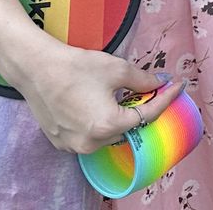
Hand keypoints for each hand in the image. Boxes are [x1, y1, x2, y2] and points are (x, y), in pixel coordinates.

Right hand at [8, 39, 182, 153]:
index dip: (165, 99)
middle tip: (148, 91)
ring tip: (121, 98)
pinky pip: (89, 137)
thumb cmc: (76, 67)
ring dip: (118, 119)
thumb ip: (142, 80)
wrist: (36, 69)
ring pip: (108, 135)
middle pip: (127, 128)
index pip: (147, 115)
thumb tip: (159, 83)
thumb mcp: (117, 69)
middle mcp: (91, 142)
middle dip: (139, 110)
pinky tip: (97, 105)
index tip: (177, 87)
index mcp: (108, 125)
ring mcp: (73, 145)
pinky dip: (98, 124)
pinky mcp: (61, 142)